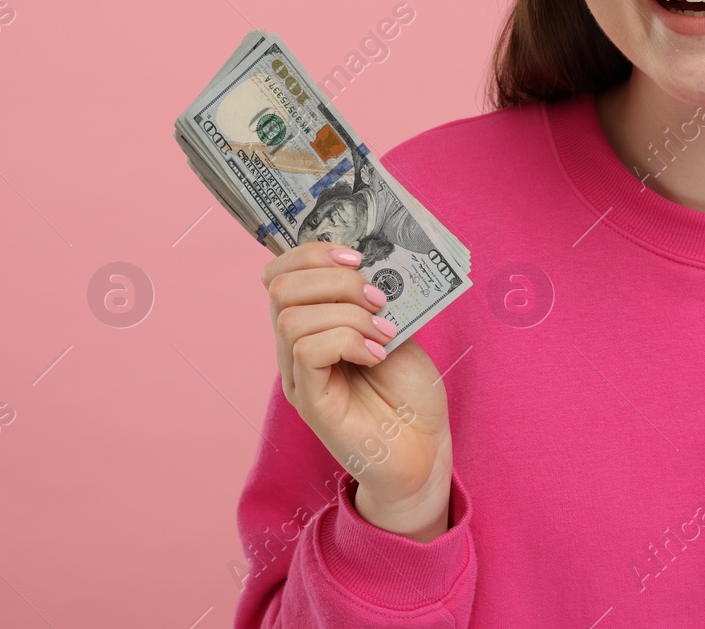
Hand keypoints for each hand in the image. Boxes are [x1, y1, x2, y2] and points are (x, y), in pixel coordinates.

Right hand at [262, 241, 453, 539]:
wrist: (424, 450)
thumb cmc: (410, 395)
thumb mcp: (393, 329)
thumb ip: (371, 299)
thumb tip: (366, 264)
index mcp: (311, 326)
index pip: (280, 274)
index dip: (312, 253)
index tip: (358, 259)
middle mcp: (295, 350)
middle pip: (281, 287)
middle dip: (334, 280)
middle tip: (378, 299)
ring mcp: (299, 377)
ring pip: (292, 317)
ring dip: (348, 313)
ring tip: (383, 333)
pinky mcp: (311, 402)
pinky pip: (308, 350)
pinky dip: (348, 340)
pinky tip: (377, 354)